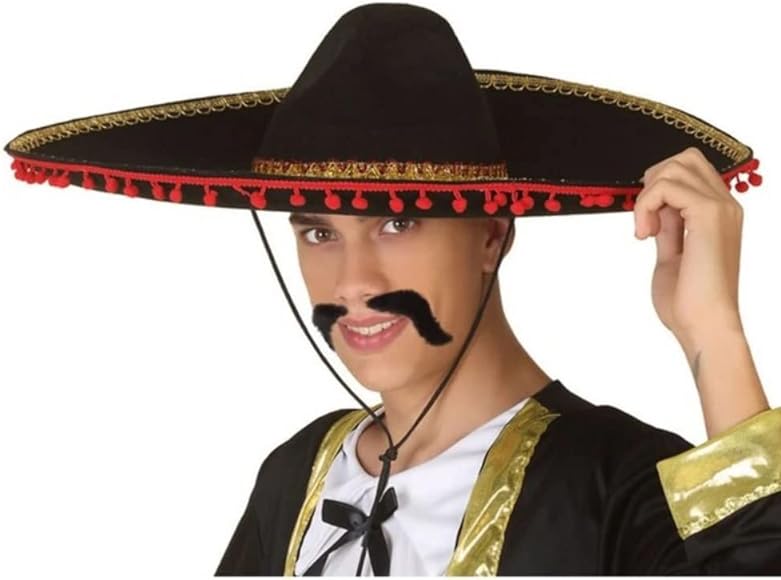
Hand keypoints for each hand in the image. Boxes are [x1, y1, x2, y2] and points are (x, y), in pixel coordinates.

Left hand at [634, 147, 744, 350]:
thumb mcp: (672, 255)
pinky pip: (667, 186)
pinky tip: (645, 233)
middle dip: (652, 183)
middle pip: (684, 159)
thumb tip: (656, 209)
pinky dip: (646, 205)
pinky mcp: (709, 215)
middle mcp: (726, 206)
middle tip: (644, 219)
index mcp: (720, 214)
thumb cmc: (689, 301)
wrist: (704, 325)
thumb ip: (669, 228)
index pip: (690, 170)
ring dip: (647, 196)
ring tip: (645, 230)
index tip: (646, 219)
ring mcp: (720, 208)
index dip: (659, 185)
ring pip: (675, 167)